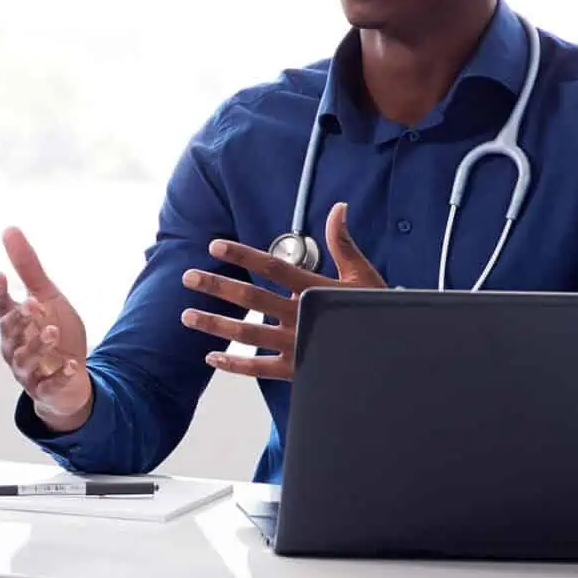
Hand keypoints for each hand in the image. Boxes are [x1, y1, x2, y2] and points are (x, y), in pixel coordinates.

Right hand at [0, 227, 93, 430]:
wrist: (72, 376)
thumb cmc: (53, 332)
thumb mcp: (46, 296)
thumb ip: (27, 267)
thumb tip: (9, 229)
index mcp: (12, 322)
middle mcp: (14, 346)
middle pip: (8, 332)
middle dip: (19, 319)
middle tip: (33, 304)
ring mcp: (28, 370)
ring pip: (25, 359)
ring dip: (38, 345)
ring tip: (52, 331)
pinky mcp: (46, 389)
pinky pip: (49, 384)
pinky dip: (60, 376)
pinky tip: (72, 365)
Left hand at [178, 202, 383, 381]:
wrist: (390, 351)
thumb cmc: (375, 309)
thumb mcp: (362, 274)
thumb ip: (343, 242)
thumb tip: (339, 208)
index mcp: (315, 289)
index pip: (272, 267)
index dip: (243, 256)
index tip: (216, 246)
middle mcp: (300, 316)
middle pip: (251, 299)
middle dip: (217, 286)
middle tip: (188, 277)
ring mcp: (296, 344)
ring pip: (248, 333)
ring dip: (215, 324)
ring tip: (187, 315)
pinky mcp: (295, 369)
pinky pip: (259, 368)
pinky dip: (234, 365)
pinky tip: (211, 357)